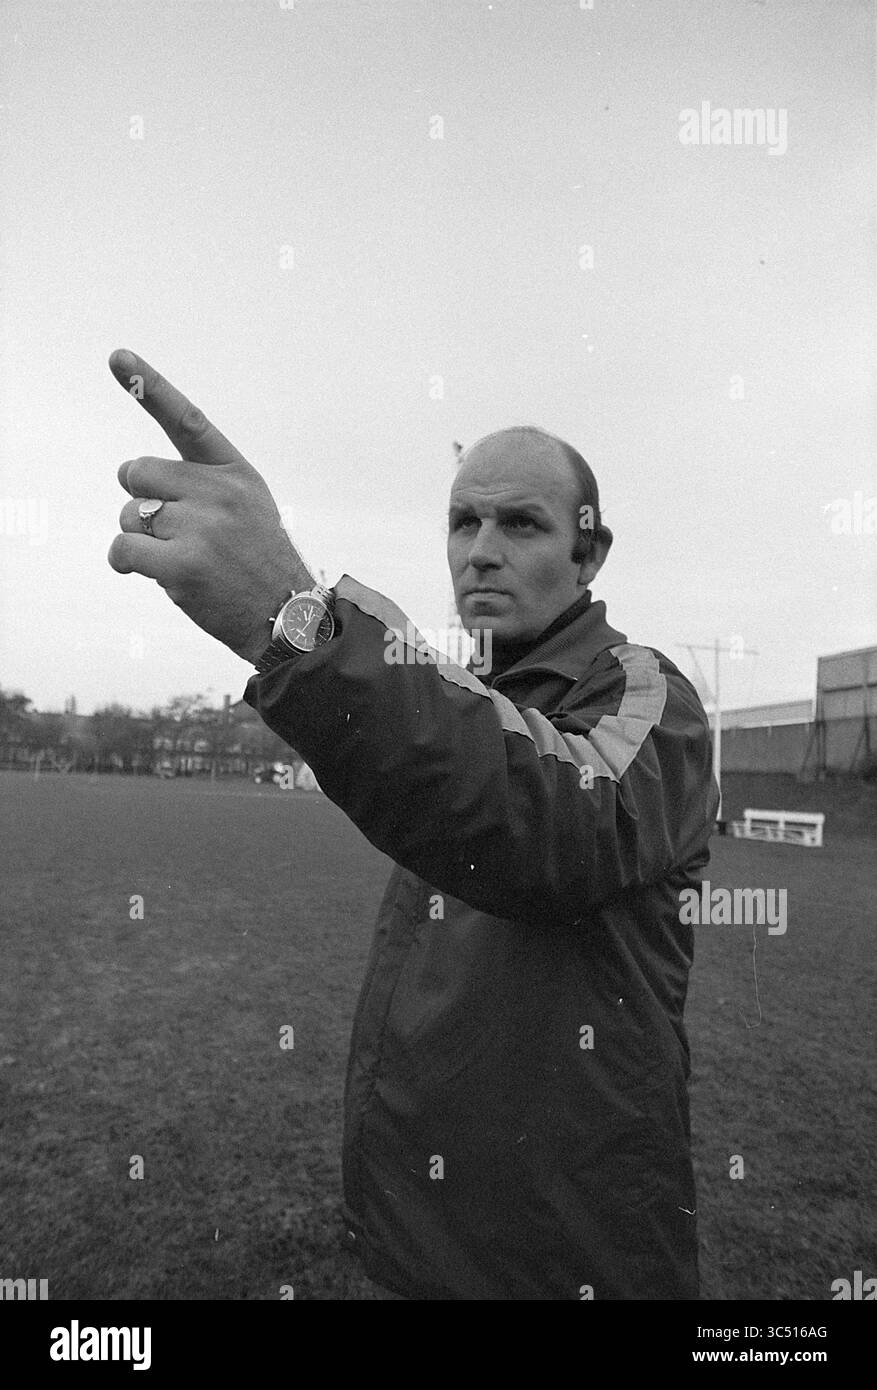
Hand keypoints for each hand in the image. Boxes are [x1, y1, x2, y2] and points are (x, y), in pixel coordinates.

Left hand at [107, 349, 311, 662]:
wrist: (287, 621)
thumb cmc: (258, 566)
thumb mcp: (248, 510)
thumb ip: (203, 485)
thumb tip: (135, 480)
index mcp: (236, 474)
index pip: (187, 420)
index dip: (149, 386)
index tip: (117, 357)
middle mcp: (220, 493)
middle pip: (138, 474)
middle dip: (140, 501)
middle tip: (170, 530)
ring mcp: (202, 528)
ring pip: (128, 515)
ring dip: (140, 539)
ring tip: (178, 559)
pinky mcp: (183, 565)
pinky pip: (124, 549)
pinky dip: (125, 562)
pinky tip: (148, 573)